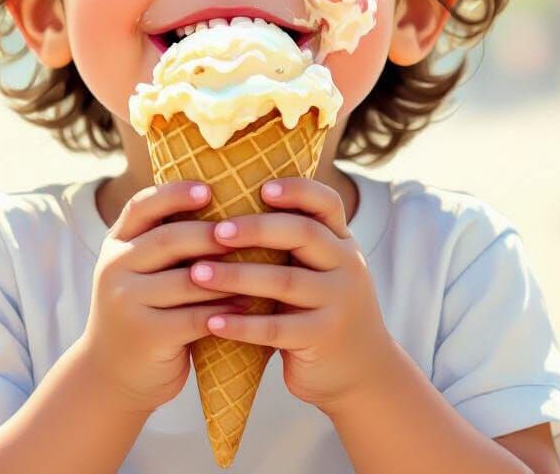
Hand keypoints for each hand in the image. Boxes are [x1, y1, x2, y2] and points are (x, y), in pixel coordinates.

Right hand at [79, 181, 249, 414]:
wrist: (111, 375)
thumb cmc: (143, 310)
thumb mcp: (140, 269)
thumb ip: (164, 241)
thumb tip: (221, 201)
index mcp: (116, 244)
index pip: (142, 206)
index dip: (175, 193)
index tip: (208, 189)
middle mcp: (114, 268)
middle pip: (168, 240)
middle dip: (210, 233)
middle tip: (247, 228)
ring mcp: (125, 303)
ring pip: (186, 280)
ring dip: (227, 274)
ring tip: (261, 265)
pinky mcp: (145, 336)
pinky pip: (194, 317)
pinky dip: (225, 310)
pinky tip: (249, 305)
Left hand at [188, 177, 397, 413]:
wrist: (363, 371)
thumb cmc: (322, 308)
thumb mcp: (321, 269)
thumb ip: (295, 243)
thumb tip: (231, 204)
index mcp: (342, 241)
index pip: (326, 203)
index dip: (296, 190)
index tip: (262, 187)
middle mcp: (347, 266)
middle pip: (303, 234)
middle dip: (256, 229)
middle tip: (216, 231)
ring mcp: (339, 302)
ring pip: (285, 281)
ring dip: (237, 276)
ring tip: (197, 273)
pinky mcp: (324, 338)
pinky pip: (277, 329)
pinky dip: (242, 325)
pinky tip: (212, 322)